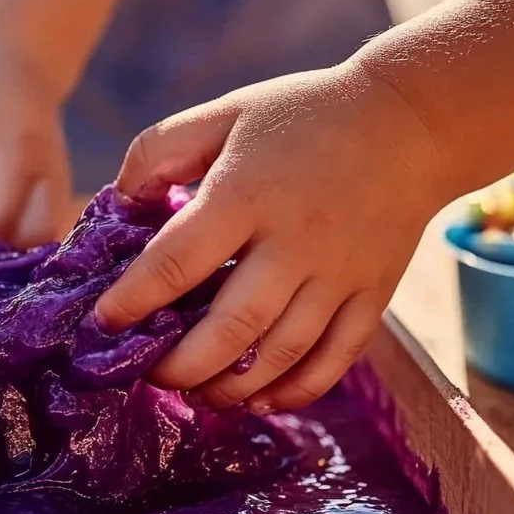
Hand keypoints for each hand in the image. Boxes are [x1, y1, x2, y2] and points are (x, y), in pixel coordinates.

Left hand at [95, 62, 448, 413]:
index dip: (134, 300)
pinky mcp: (372, 294)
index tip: (104, 323)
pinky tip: (260, 400)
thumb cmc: (300, 117)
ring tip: (198, 395)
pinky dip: (295, 391)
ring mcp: (339, 274)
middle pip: (232, 327)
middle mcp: (294, 242)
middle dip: (182, 365)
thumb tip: (118, 202)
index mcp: (246, 194)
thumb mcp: (224, 113)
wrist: (409, 121)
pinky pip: (335, 359)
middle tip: (151, 374)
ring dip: (233, 386)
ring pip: (282, 354)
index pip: (178, 261)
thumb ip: (159, 151)